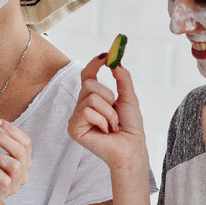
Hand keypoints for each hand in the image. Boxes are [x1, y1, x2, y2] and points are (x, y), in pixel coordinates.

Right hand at [68, 55, 147, 172]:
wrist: (132, 147)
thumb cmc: (130, 127)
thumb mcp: (129, 98)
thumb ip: (123, 79)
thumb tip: (116, 63)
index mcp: (92, 98)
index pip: (87, 75)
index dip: (94, 64)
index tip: (106, 56)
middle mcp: (81, 106)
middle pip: (89, 84)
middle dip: (108, 96)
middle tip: (115, 113)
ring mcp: (76, 117)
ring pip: (90, 98)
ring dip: (108, 112)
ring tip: (112, 125)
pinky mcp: (73, 128)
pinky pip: (88, 111)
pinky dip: (103, 120)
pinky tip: (105, 131)